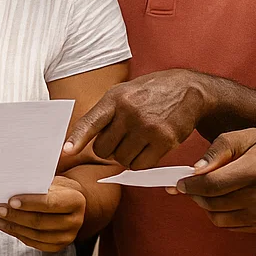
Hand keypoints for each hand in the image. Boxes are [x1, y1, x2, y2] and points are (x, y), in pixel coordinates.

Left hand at [0, 176, 87, 251]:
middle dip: (16, 216)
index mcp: (75, 201)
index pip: (50, 204)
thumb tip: (11, 189)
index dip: (29, 203)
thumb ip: (37, 186)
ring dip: (13, 226)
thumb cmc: (58, 189)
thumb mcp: (53, 182)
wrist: (71, 202)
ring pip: (35, 235)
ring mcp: (67, 236)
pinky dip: (17, 234)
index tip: (11, 201)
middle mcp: (75, 221)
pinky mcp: (57, 246)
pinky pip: (34, 243)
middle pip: (40, 222)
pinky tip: (6, 226)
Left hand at [62, 70, 207, 168]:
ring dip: (126, 157)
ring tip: (138, 141)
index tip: (66, 151)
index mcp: (115, 98)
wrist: (189, 90)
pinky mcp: (164, 140)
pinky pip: (141, 165)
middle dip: (109, 150)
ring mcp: (147, 126)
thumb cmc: (151, 93)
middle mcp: (130, 112)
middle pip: (104, 150)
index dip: (77, 138)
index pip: (91, 122)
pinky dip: (141, 162)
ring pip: (122, 160)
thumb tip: (83, 141)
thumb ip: (105, 114)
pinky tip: (148, 148)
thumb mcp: (124, 92)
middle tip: (121, 140)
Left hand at [173, 128, 255, 232]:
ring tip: (210, 191)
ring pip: (218, 219)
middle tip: (192, 185)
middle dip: (196, 194)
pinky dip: (221, 215)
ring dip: (207, 206)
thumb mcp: (249, 137)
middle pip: (212, 203)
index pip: (212, 184)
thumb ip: (219, 150)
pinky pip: (230, 226)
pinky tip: (227, 200)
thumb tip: (195, 170)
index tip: (180, 181)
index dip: (190, 185)